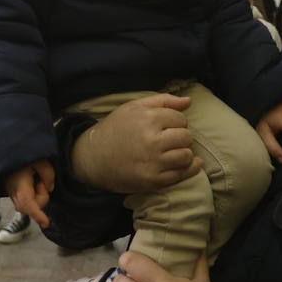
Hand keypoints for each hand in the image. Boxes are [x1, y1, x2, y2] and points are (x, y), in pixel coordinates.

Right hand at [6, 159, 55, 227]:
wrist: (7, 151)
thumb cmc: (24, 155)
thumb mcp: (41, 161)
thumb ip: (48, 175)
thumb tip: (50, 188)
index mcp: (19, 185)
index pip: (27, 203)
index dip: (37, 214)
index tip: (46, 223)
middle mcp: (13, 193)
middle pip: (32, 206)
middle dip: (41, 197)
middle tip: (40, 180)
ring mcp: (11, 195)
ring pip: (29, 205)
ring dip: (37, 195)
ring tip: (35, 178)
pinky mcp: (13, 195)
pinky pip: (26, 201)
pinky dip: (33, 195)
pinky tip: (32, 182)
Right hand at [71, 93, 201, 192]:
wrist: (93, 157)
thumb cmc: (115, 129)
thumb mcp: (134, 107)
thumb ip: (163, 101)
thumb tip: (188, 100)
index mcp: (148, 118)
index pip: (180, 119)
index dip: (177, 122)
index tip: (168, 127)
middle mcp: (152, 140)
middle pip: (186, 137)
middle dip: (181, 137)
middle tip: (170, 140)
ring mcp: (153, 162)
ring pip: (186, 156)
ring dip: (184, 153)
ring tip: (173, 152)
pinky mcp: (152, 180)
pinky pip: (181, 175)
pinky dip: (188, 170)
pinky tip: (189, 165)